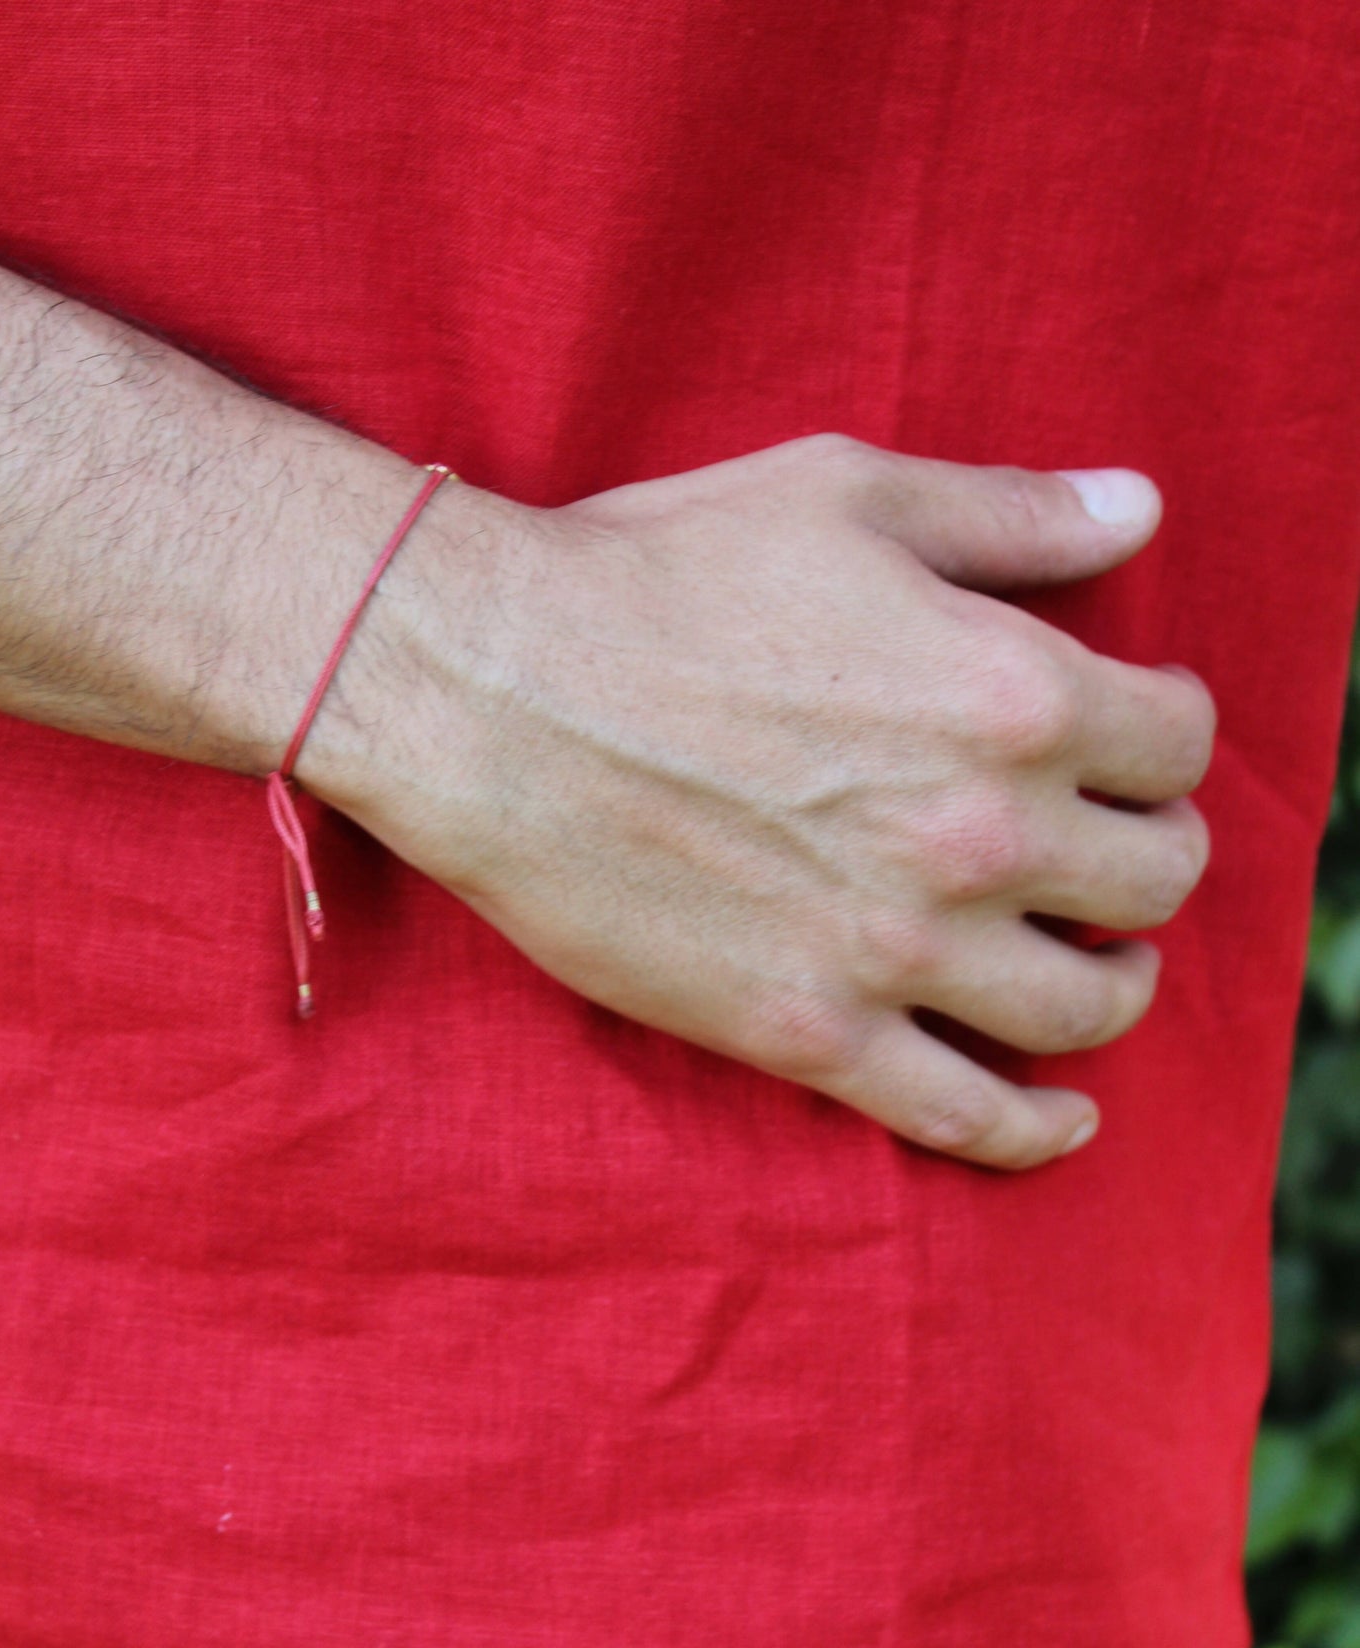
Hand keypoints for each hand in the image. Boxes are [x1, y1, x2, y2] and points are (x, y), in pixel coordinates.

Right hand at [324, 434, 1214, 1169]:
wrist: (490, 694)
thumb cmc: (657, 576)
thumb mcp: (843, 498)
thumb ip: (1011, 513)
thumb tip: (1144, 508)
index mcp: (1011, 691)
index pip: (1177, 742)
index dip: (1167, 733)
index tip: (1134, 735)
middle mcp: (980, 833)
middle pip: (1155, 877)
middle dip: (1153, 853)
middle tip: (1114, 842)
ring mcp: (897, 949)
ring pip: (1084, 1006)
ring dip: (1118, 983)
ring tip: (1099, 962)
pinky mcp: (812, 1033)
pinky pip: (964, 1116)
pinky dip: (1036, 1130)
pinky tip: (1066, 1118)